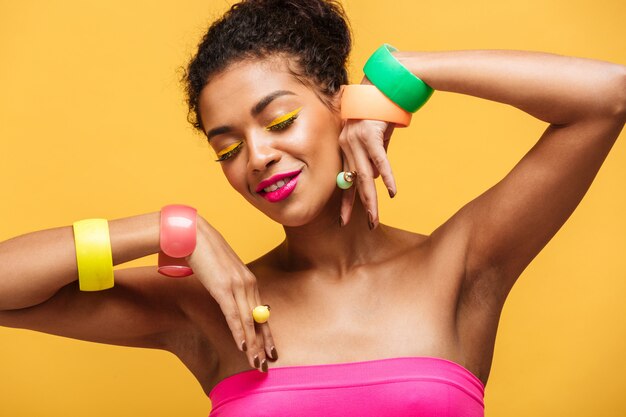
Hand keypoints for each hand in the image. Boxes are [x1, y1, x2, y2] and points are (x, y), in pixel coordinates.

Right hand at [185, 216, 274, 371]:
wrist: (192, 234)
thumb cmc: (204, 252)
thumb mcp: (220, 272)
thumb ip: (228, 285)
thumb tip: (228, 299)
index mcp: (248, 279)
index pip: (260, 312)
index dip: (266, 333)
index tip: (271, 350)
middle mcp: (247, 283)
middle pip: (258, 320)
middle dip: (263, 345)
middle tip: (267, 365)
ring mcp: (237, 285)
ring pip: (248, 321)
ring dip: (252, 345)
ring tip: (256, 364)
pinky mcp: (223, 287)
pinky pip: (233, 315)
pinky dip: (239, 332)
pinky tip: (242, 346)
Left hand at [338, 117, 396, 228]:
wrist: (384, 82)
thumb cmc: (381, 109)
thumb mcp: (376, 136)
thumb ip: (374, 157)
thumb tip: (376, 179)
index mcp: (345, 146)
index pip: (344, 180)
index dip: (345, 201)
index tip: (343, 220)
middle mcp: (347, 144)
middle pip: (352, 182)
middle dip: (356, 207)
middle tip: (364, 226)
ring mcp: (357, 139)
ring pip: (364, 176)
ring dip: (370, 199)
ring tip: (374, 218)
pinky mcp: (370, 133)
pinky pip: (379, 160)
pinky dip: (387, 176)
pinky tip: (392, 191)